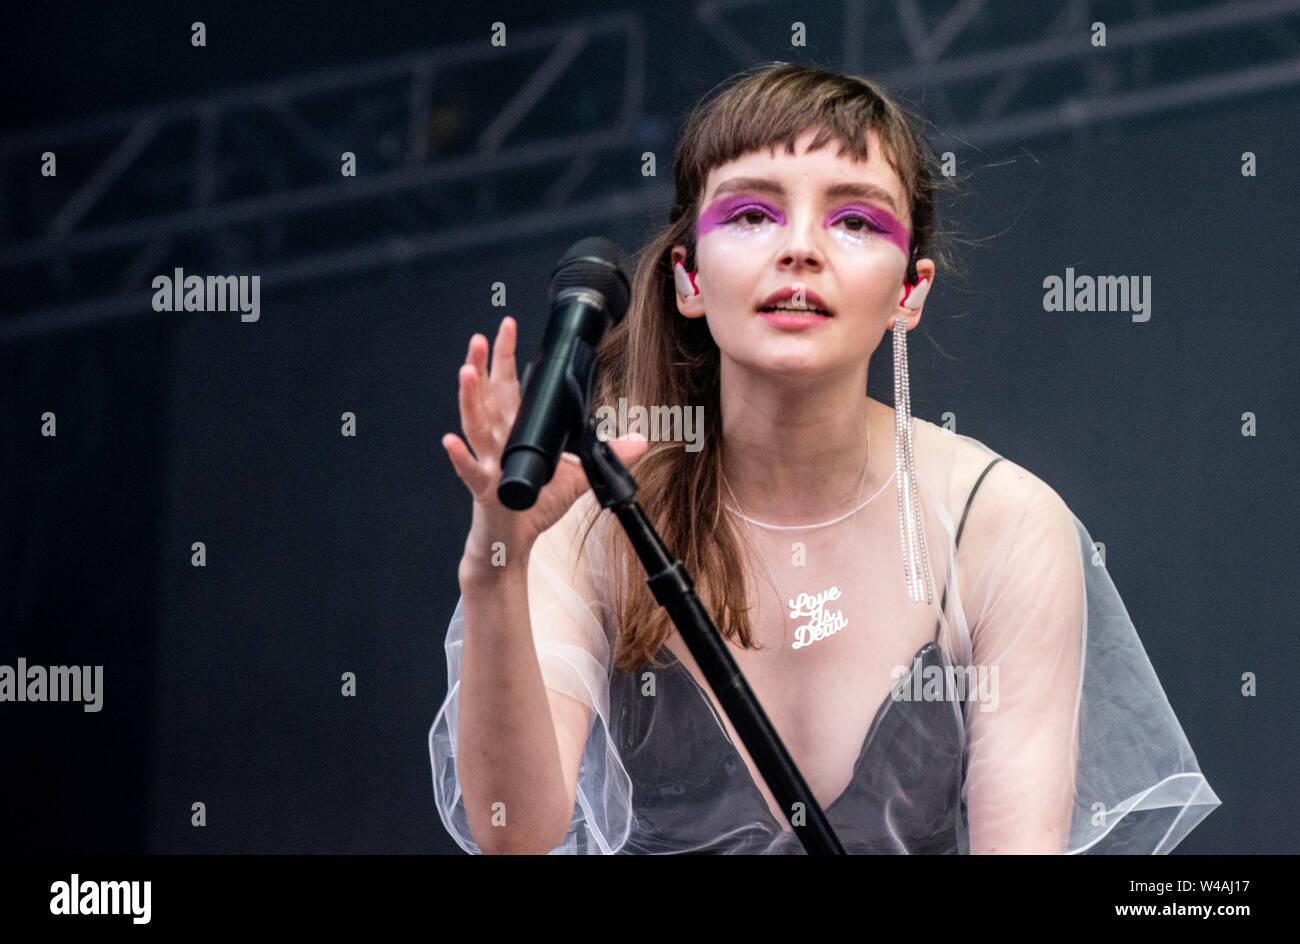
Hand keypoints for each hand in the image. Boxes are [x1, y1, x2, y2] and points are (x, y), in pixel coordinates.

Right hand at [443, 316, 647, 570]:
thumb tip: (639, 440)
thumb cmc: (534, 507)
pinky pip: (470, 471)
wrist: (512, 543)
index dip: (507, 357)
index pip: (510, 387)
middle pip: (488, 397)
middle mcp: (497, 442)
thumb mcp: (576, 477)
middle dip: (484, 366)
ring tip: (466, 371)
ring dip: (470, 398)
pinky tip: (451, 440)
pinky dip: (460, 457)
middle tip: (480, 338)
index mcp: (515, 431)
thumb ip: (605, 454)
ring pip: (475, 425)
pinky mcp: (484, 490)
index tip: (508, 327)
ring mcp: (488, 464)